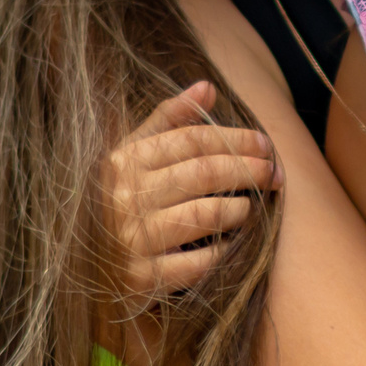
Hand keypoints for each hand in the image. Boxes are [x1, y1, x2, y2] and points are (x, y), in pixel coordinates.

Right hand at [100, 81, 279, 293]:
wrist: (89, 275)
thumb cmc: (119, 205)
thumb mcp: (133, 158)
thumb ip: (168, 121)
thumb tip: (207, 86)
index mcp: (123, 162)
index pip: (192, 140)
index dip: (235, 138)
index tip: (266, 144)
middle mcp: (123, 197)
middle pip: (203, 173)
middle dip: (248, 169)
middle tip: (276, 174)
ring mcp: (131, 240)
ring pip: (204, 214)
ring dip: (238, 210)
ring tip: (249, 208)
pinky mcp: (142, 279)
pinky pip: (197, 263)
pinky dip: (222, 252)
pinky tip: (231, 246)